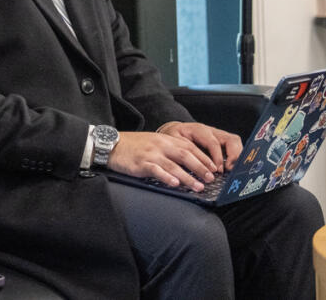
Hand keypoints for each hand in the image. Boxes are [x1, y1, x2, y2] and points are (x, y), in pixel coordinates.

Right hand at [107, 130, 222, 192]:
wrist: (111, 144)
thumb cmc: (133, 145)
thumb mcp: (153, 141)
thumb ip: (169, 148)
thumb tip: (188, 160)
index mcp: (165, 139)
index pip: (189, 147)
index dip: (203, 157)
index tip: (213, 167)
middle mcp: (160, 145)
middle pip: (185, 155)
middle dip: (200, 167)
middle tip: (210, 178)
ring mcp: (151, 154)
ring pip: (174, 165)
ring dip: (188, 177)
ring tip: (198, 187)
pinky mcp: (141, 163)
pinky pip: (156, 171)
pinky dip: (167, 177)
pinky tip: (175, 184)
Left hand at [157, 121, 242, 172]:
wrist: (173, 130)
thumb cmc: (173, 137)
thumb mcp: (173, 142)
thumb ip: (184, 152)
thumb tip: (194, 166)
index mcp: (199, 130)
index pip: (213, 143)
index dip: (217, 158)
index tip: (218, 171)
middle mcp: (211, 131)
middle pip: (231, 139)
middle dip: (233, 156)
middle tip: (229, 170)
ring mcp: (218, 135)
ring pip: (235, 141)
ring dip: (237, 156)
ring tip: (232, 169)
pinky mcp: (221, 140)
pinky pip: (234, 146)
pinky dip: (235, 156)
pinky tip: (230, 166)